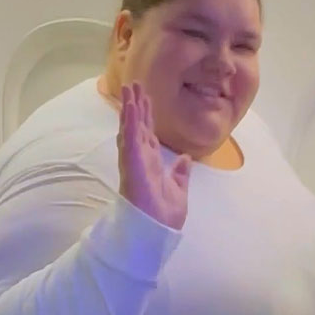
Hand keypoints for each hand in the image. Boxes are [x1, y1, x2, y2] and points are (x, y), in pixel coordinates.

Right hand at [117, 81, 191, 230]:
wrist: (159, 231)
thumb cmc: (165, 217)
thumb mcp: (178, 190)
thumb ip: (180, 173)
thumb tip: (185, 158)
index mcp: (151, 165)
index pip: (147, 135)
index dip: (146, 116)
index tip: (146, 98)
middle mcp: (140, 160)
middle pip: (137, 127)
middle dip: (136, 106)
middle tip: (134, 84)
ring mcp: (134, 161)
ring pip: (130, 129)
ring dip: (129, 108)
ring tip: (128, 88)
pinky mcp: (132, 165)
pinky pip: (131, 140)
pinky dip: (131, 122)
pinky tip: (131, 107)